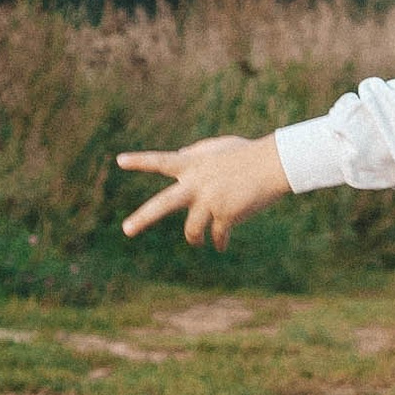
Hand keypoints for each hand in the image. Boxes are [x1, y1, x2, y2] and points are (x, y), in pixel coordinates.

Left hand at [118, 134, 292, 247]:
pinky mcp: (226, 215)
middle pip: (163, 204)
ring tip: (196, 242)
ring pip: (193, 230)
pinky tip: (220, 247)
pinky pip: (218, 236)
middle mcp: (197, 183)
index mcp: (193, 164)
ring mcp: (210, 201)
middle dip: (143, 218)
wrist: (275, 165)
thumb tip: (177, 154)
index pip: (162, 161)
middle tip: (126, 230)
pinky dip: (219, 242)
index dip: (140, 161)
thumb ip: (195, 152)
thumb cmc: (248, 154)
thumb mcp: (218, 147)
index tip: (120, 161)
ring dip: (194, 238)